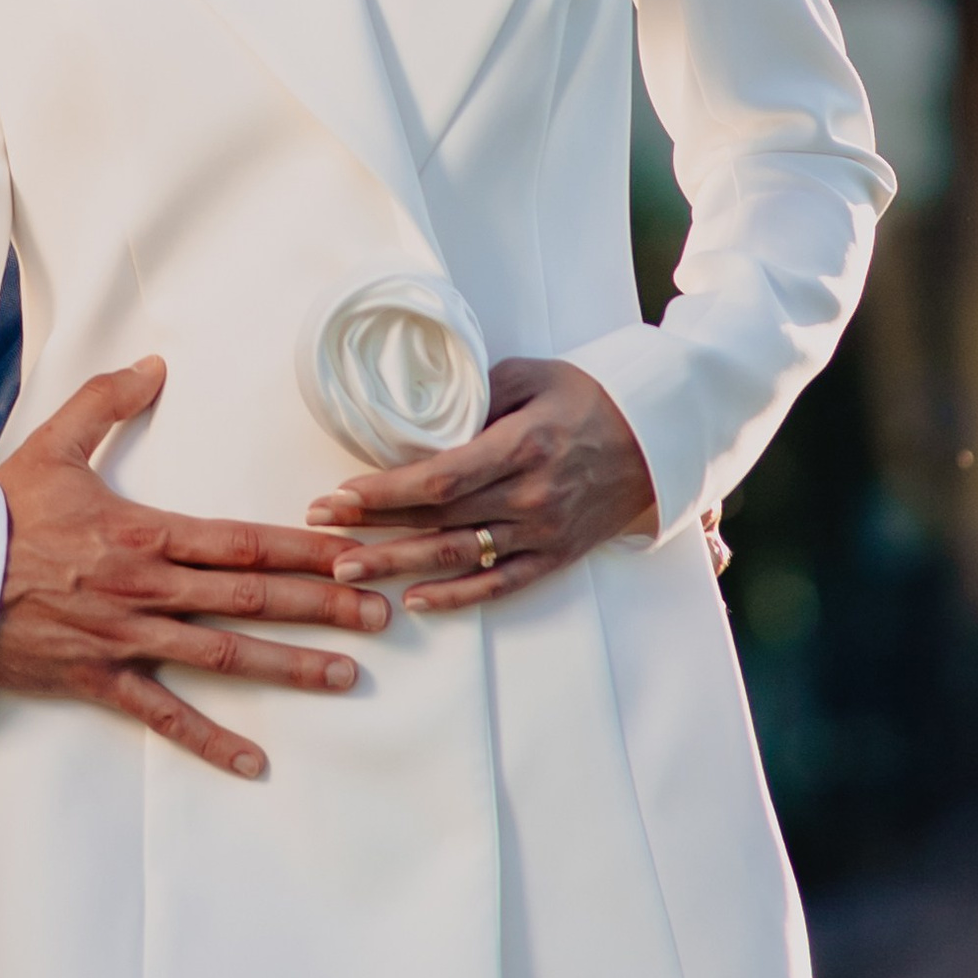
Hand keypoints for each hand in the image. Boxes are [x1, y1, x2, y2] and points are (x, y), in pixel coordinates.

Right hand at [0, 358, 389, 778]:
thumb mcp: (52, 444)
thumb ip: (106, 401)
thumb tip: (154, 366)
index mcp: (147, 533)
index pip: (246, 540)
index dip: (308, 547)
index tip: (358, 553)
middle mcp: (149, 588)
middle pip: (253, 596)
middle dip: (324, 606)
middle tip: (383, 614)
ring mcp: (128, 638)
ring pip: (224, 654)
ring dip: (289, 666)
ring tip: (347, 675)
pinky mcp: (100, 678)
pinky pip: (163, 715)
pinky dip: (208, 741)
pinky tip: (253, 762)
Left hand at [304, 356, 654, 611]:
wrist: (659, 439)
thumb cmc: (589, 398)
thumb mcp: (533, 375)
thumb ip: (476, 393)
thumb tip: (420, 411)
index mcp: (522, 445)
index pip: (438, 477)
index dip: (383, 490)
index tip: (337, 494)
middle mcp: (531, 495)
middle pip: (437, 518)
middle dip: (372, 526)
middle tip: (319, 531)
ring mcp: (543, 531)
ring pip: (459, 555)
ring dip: (398, 565)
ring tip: (347, 570)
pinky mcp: (555, 555)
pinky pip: (501, 584)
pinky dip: (458, 597)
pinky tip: (416, 601)